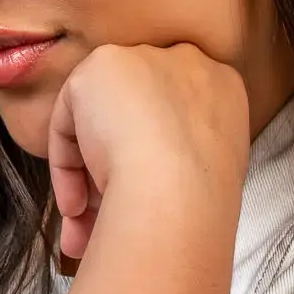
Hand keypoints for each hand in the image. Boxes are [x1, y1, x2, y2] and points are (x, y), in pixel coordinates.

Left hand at [0, 45, 250, 293]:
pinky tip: (77, 206)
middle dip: (112, 175)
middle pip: (134, 117)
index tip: (136, 208)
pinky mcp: (103, 65)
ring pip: (99, 121)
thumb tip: (139, 204)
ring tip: (84, 232)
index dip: (149, 167)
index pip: (175, 118)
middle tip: (102, 226)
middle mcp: (190, 65)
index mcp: (225, 91)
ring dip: (87, 181)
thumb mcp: (205, 182)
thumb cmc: (198, 208)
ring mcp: (145, 61)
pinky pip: (70, 115)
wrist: (178, 194)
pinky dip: (67, 164)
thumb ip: (179, 170)